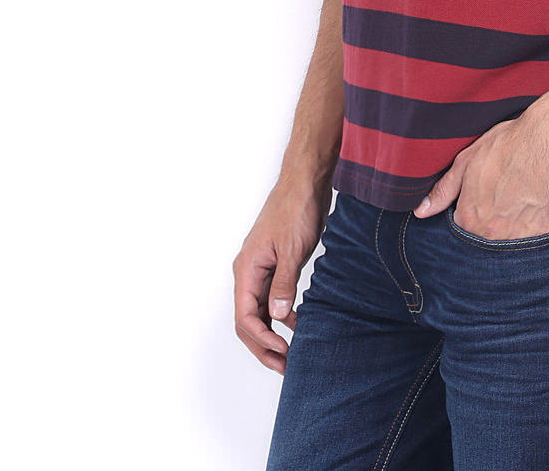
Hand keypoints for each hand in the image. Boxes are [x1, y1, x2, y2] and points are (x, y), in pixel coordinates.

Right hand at [232, 174, 332, 372]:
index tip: (282, 352)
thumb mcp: (292, 248)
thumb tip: (278, 316)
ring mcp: (261, 269)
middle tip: (285, 366)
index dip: (261, 339)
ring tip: (291, 353)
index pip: (245, 316)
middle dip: (263, 346)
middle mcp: (248, 272)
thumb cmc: (295, 208)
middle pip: (248, 320)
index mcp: (246, 268)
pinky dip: (281, 316)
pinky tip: (298, 323)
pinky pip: (271, 299)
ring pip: (259, 312)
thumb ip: (284, 283)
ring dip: (272, 334)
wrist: (304, 182)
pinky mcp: (275, 266)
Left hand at [412, 114, 548, 239]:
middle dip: (493, 219)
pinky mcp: (545, 232)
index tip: (484, 194)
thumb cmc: (507, 145)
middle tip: (505, 193)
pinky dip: (534, 222)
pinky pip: (535, 237)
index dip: (473, 209)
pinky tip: (536, 200)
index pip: (464, 227)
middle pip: (487, 236)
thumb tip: (421, 212)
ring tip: (521, 195)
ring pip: (511, 238)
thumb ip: (444, 191)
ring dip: (513, 223)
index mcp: (470, 218)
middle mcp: (493, 234)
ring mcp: (520, 236)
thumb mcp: (467, 161)